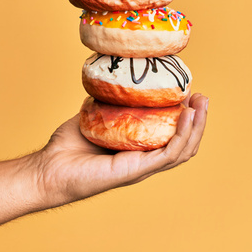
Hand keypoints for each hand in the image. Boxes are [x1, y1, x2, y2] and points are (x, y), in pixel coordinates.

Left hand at [32, 93, 207, 206]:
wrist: (49, 168)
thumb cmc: (66, 148)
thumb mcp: (93, 116)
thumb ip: (107, 103)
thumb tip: (116, 81)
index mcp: (138, 151)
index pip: (172, 138)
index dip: (186, 119)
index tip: (191, 94)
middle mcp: (144, 161)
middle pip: (185, 144)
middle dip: (199, 121)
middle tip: (203, 97)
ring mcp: (142, 167)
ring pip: (183, 150)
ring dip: (197, 126)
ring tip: (201, 104)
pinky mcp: (136, 170)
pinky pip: (168, 153)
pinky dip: (181, 134)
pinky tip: (185, 115)